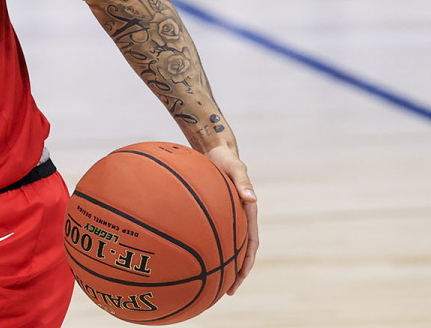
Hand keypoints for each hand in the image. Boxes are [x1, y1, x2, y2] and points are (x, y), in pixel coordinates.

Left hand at [204, 145, 258, 295]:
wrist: (214, 150)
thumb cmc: (224, 159)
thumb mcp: (235, 167)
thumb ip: (242, 181)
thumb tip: (252, 199)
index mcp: (248, 213)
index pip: (250, 244)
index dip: (246, 262)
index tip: (240, 278)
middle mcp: (239, 219)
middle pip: (239, 252)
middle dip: (235, 272)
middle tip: (226, 291)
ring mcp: (226, 218)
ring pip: (225, 246)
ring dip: (221, 264)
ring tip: (210, 283)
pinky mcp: (213, 215)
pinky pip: (209, 234)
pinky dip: (204, 247)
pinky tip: (189, 256)